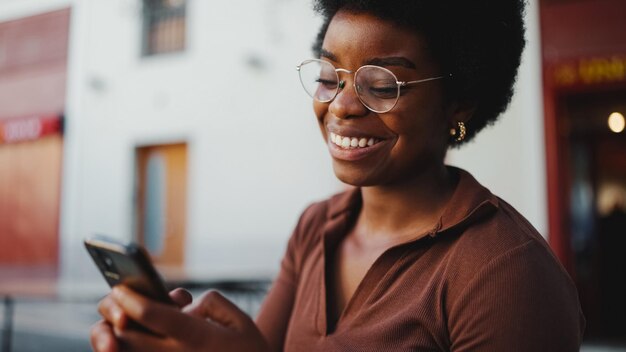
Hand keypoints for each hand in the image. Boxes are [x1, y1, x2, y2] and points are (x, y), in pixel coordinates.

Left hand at [91, 286, 268, 351]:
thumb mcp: (240, 321)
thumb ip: (211, 304)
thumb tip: (185, 307)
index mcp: (197, 338)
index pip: (153, 315)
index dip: (132, 299)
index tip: (120, 287)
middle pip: (128, 337)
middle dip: (114, 315)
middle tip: (113, 301)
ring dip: (116, 337)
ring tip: (120, 322)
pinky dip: (129, 349)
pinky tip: (130, 340)